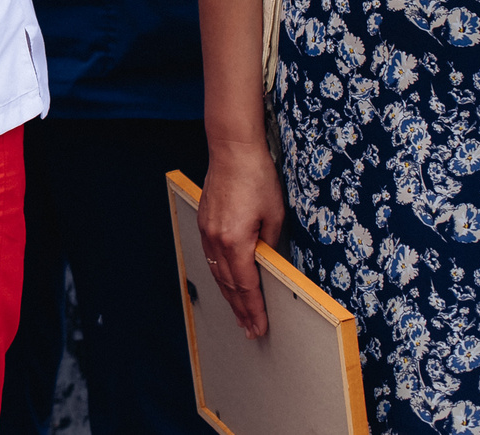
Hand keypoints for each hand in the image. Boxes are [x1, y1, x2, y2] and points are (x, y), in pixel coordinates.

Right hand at [197, 143, 287, 338]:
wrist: (231, 149)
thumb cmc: (256, 177)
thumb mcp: (275, 214)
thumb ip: (270, 244)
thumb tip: (269, 263)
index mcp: (235, 241)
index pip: (246, 285)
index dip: (254, 309)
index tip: (259, 327)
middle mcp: (216, 240)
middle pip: (229, 285)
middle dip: (241, 310)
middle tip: (250, 330)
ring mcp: (207, 231)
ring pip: (218, 274)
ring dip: (230, 296)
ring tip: (239, 314)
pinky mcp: (204, 222)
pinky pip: (212, 258)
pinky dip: (221, 276)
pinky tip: (227, 284)